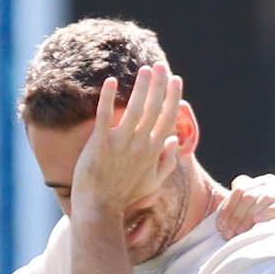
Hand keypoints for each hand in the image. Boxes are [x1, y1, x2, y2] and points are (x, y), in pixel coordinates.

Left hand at [71, 63, 182, 214]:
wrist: (99, 208)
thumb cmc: (126, 196)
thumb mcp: (153, 183)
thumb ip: (167, 162)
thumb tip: (174, 141)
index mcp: (154, 150)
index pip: (168, 117)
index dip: (173, 96)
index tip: (175, 79)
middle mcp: (140, 144)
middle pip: (154, 107)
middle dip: (159, 84)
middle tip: (159, 65)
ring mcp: (120, 143)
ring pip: (134, 107)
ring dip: (141, 86)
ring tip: (144, 69)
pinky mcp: (100, 144)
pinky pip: (104, 116)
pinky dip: (107, 97)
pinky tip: (110, 81)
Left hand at [217, 174, 274, 243]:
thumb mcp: (259, 212)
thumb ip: (243, 209)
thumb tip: (220, 218)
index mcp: (262, 183)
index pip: (238, 190)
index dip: (227, 209)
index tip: (220, 227)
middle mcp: (274, 184)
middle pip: (248, 194)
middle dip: (235, 215)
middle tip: (228, 234)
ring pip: (262, 198)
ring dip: (248, 216)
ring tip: (240, 232)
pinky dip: (268, 213)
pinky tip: (258, 223)